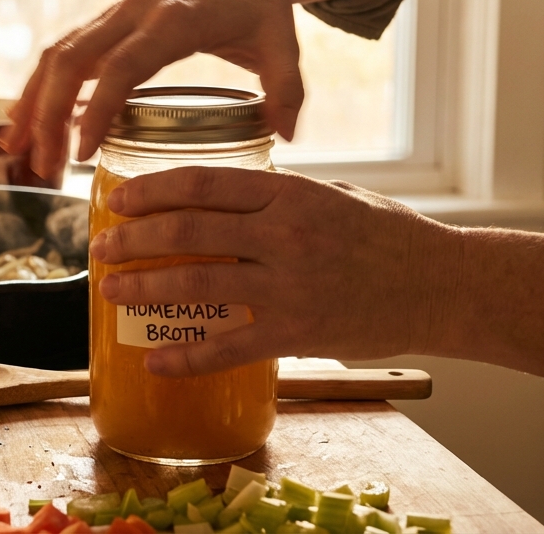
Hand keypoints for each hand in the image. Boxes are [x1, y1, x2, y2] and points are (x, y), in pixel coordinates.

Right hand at [0, 0, 363, 179]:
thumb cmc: (259, 3)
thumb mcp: (283, 43)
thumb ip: (288, 89)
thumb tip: (288, 136)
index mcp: (174, 20)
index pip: (123, 65)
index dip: (97, 108)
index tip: (81, 153)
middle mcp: (134, 13)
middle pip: (73, 60)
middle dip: (49, 115)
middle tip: (44, 168)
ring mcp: (114, 16)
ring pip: (57, 56)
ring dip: (34, 103)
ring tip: (17, 151)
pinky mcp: (105, 24)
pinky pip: (61, 54)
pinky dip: (39, 87)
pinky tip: (23, 122)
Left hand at [90, 166, 462, 376]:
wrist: (445, 285)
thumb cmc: (389, 235)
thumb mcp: (334, 194)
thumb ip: (281, 194)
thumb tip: (228, 194)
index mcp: (289, 193)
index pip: (203, 183)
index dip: (153, 190)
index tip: (118, 197)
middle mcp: (284, 234)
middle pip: (189, 231)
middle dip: (134, 239)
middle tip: (99, 247)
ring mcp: (291, 284)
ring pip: (198, 284)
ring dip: (145, 287)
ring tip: (111, 290)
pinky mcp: (300, 332)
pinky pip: (230, 346)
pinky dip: (187, 356)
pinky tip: (155, 359)